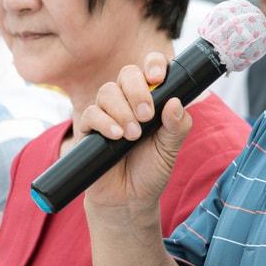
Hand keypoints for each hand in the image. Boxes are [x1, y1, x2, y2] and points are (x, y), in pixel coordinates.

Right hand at [77, 53, 192, 217]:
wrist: (128, 200)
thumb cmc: (150, 172)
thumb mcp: (170, 150)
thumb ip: (177, 127)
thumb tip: (176, 103)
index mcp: (150, 99)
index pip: (149, 69)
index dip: (152, 65)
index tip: (157, 76)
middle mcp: (127, 101)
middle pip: (126, 74)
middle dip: (137, 91)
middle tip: (146, 116)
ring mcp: (106, 113)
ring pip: (108, 91)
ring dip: (122, 110)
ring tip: (133, 135)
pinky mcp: (88, 128)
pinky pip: (91, 113)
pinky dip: (105, 122)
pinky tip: (116, 135)